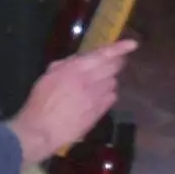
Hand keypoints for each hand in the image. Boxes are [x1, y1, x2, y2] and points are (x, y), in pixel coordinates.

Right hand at [7, 40, 136, 166]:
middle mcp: (91, 80)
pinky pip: (111, 97)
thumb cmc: (41, 100)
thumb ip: (67, 65)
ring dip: (110, 78)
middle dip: (117, 62)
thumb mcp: (49, 75)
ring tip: (101, 80)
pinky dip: (108, 93)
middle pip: (113, 67)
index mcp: (77, 68)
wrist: (43, 130)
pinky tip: (99, 96)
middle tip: (116, 60)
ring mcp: (98, 97)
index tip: (133, 44)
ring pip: (113, 82)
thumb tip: (81, 60)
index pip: (104, 54)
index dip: (120, 48)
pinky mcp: (100, 112)